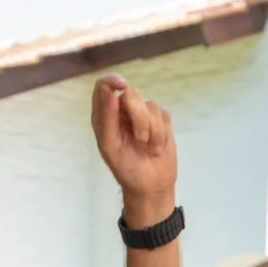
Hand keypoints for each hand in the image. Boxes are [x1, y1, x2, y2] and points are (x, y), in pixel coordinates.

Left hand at [91, 75, 176, 225]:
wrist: (151, 184)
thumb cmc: (126, 168)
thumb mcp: (110, 146)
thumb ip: (107, 118)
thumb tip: (109, 92)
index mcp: (104, 118)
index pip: (103, 87)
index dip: (112, 81)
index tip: (123, 87)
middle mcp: (122, 113)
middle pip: (132, 94)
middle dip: (139, 117)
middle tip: (140, 138)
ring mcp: (142, 116)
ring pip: (151, 105)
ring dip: (152, 130)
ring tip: (148, 146)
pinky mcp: (160, 120)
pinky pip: (164, 115)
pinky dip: (162, 133)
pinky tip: (157, 146)